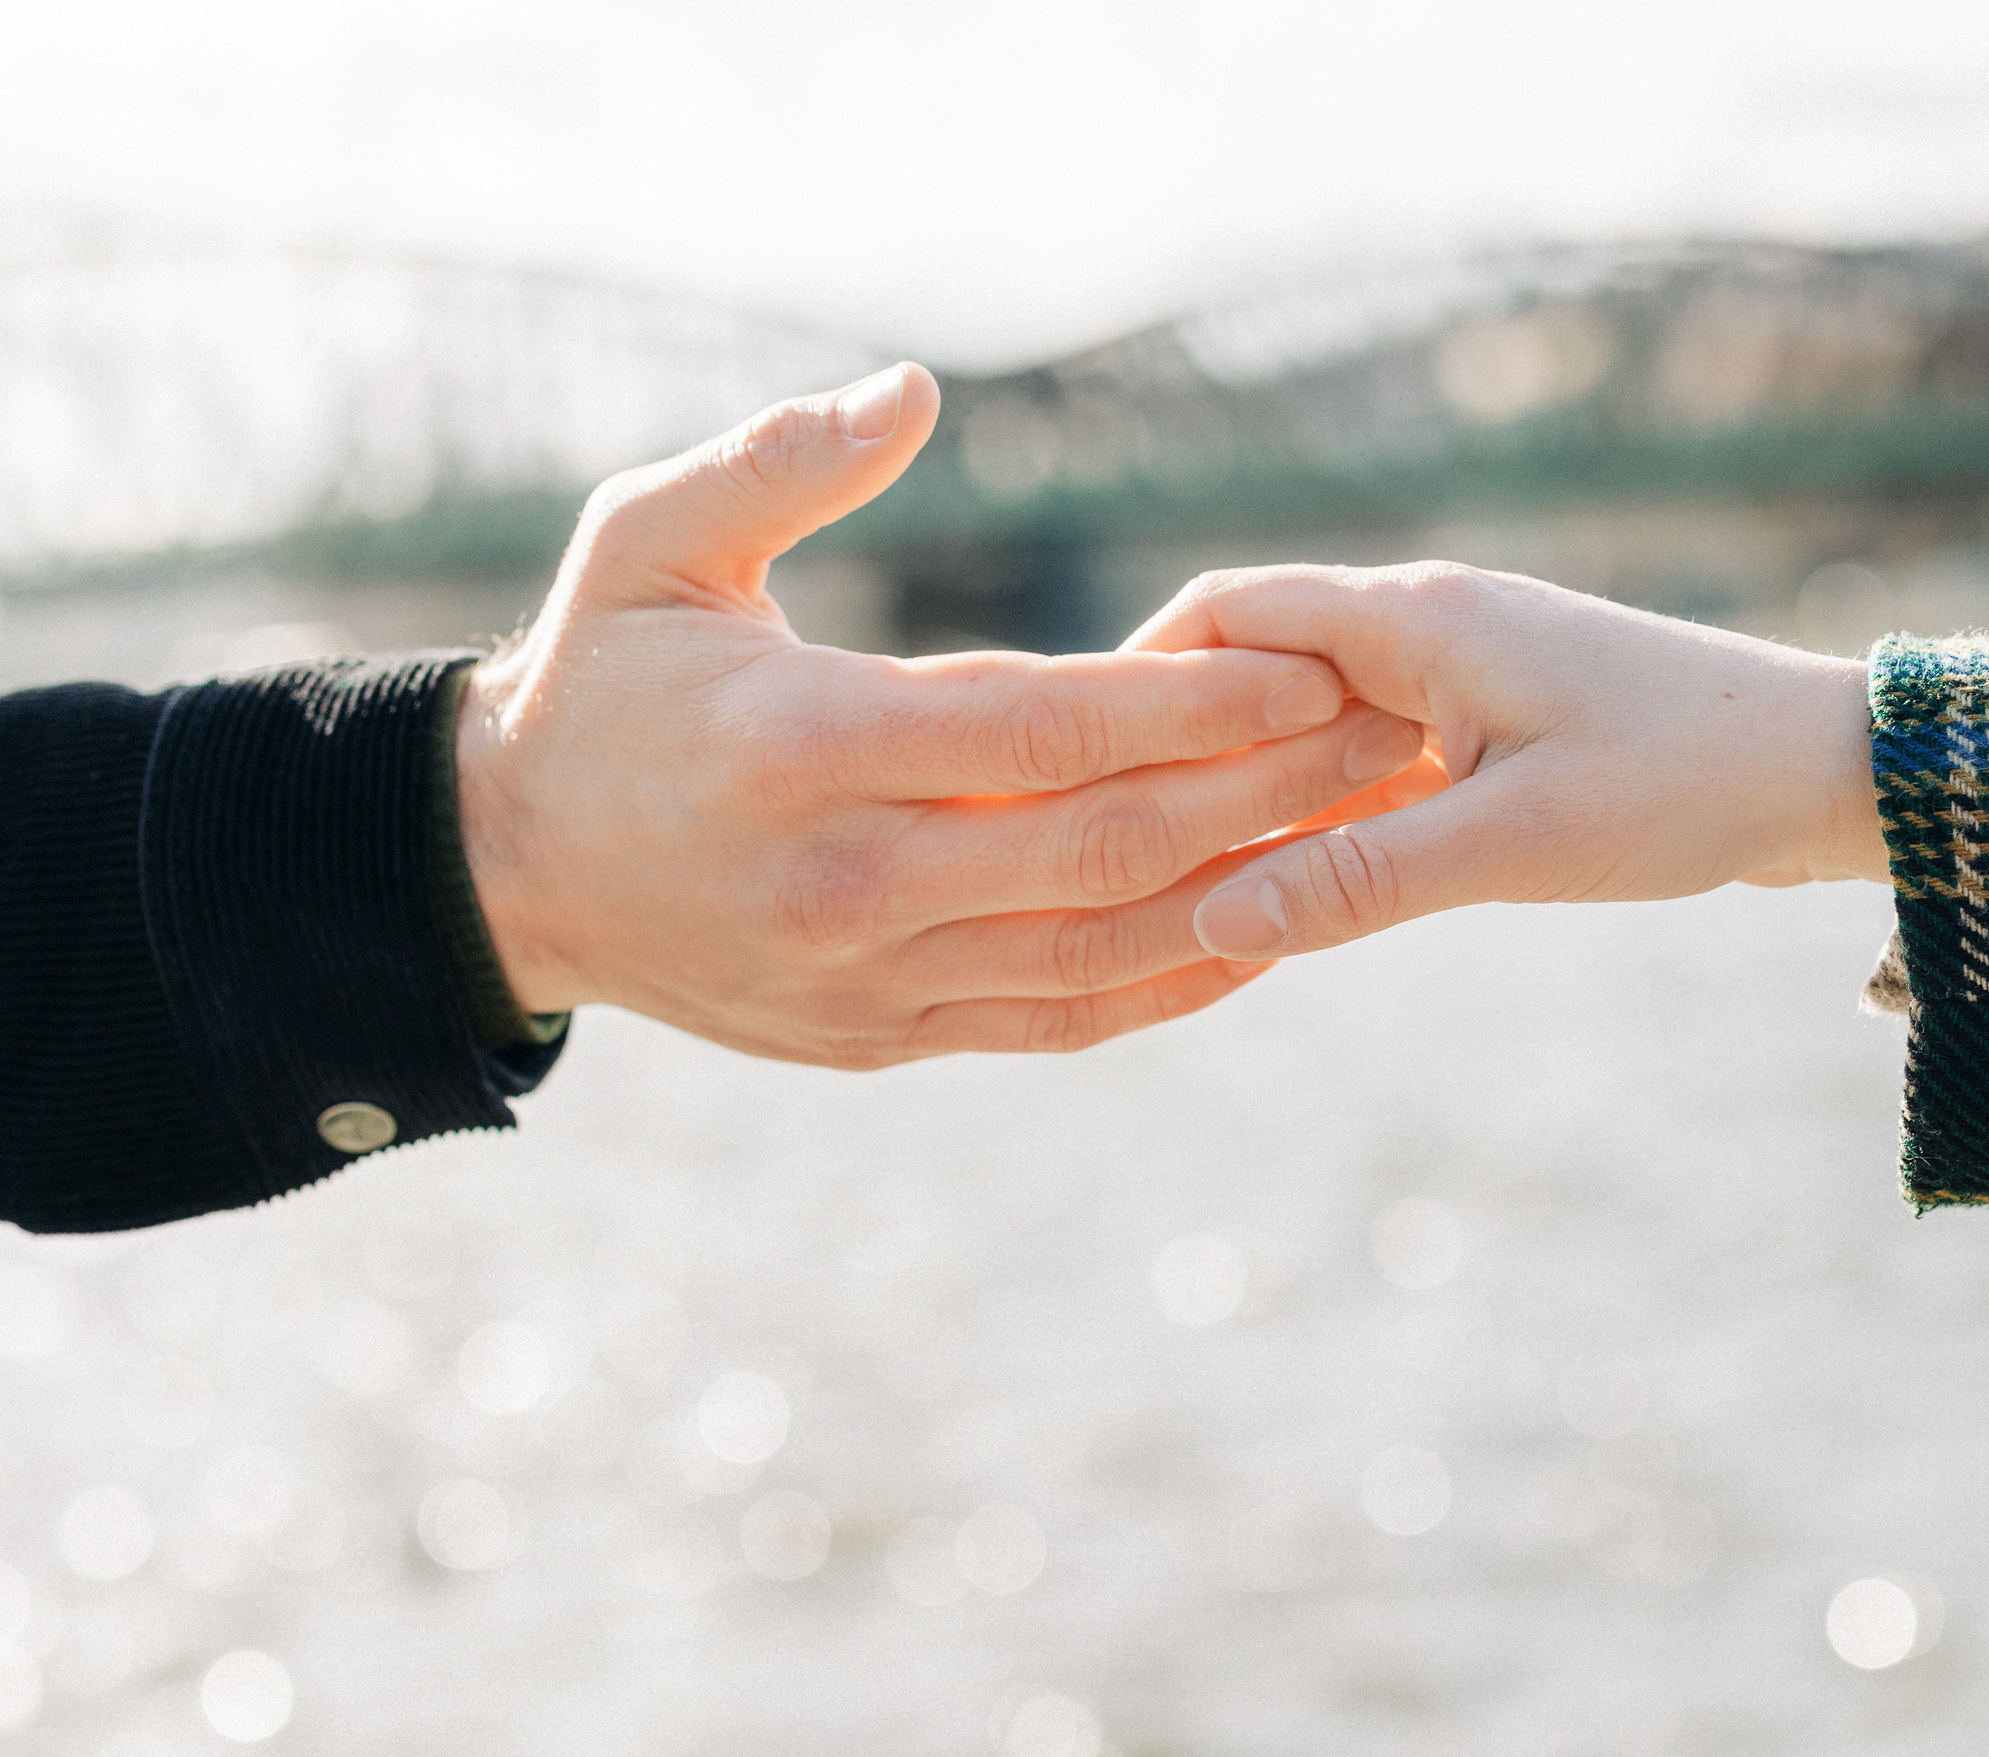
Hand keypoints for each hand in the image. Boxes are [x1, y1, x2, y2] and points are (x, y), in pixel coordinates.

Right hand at [456, 366, 1425, 1065]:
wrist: (511, 871)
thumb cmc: (595, 682)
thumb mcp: (645, 541)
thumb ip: (779, 462)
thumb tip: (915, 392)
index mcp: (806, 745)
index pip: (1047, 728)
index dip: (1195, 701)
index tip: (1310, 661)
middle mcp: (852, 880)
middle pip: (1108, 843)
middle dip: (1265, 788)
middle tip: (1381, 732)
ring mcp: (874, 977)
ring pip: (1107, 948)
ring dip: (1252, 888)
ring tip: (1362, 825)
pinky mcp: (888, 1035)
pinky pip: (1066, 1020)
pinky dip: (1178, 981)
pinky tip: (1268, 930)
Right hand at [1121, 562, 1886, 960]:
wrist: (1829, 771)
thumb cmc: (1683, 787)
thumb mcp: (1511, 844)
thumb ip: (1357, 879)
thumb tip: (1213, 922)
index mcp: (1413, 618)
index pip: (1222, 614)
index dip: (1134, 684)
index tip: (1071, 773)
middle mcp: (1425, 623)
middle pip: (1254, 663)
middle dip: (1180, 746)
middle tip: (1107, 838)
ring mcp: (1461, 669)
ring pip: (1312, 715)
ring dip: (1254, 784)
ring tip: (1181, 870)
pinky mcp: (1496, 719)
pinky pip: (1373, 750)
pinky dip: (1325, 805)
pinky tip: (1298, 878)